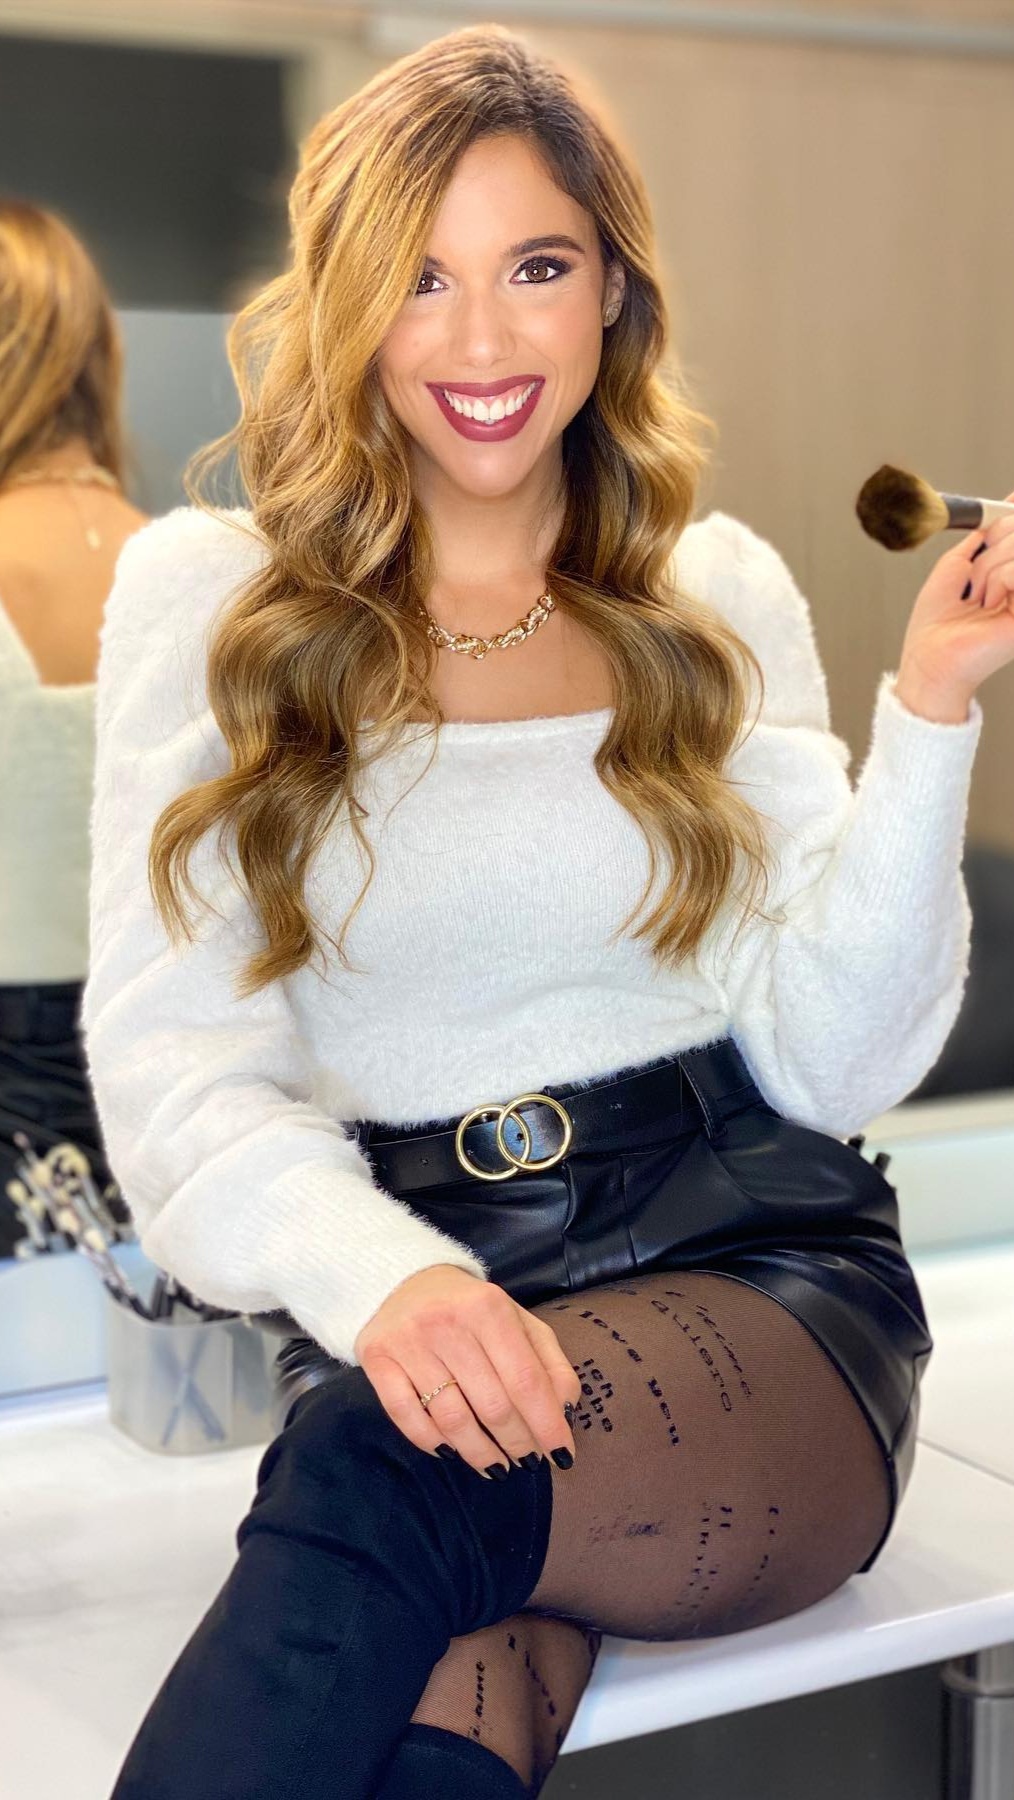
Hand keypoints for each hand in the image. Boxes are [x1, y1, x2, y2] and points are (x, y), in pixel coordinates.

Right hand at [352, 1264, 581, 1476]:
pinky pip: (405, 1415)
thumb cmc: (469, 1308)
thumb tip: (565, 1409)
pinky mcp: (377, 1358)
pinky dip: (431, 1442)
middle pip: (492, 1404)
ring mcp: (408, 1341)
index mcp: (489, 1307)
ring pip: (451, 1418)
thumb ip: (547, 1360)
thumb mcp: (516, 1320)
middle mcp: (447, 1322)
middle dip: (518, 1443)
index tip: (562, 1455)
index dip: (547, 1424)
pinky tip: (451, 1452)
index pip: (526, 1379)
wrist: (401, 1278)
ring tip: (497, 1467)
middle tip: (529, 1462)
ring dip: (479, 1452)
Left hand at [895, 491, 1013, 719]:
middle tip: (975, 577)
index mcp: (1008, 574)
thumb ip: (981, 537)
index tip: (1008, 502)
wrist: (930, 659)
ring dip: (987, 569)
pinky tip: (990, 605)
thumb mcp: (955, 567)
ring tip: (978, 598)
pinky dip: (996, 580)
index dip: (1012, 515)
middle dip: (993, 543)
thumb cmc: (936, 626)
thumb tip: (1001, 507)